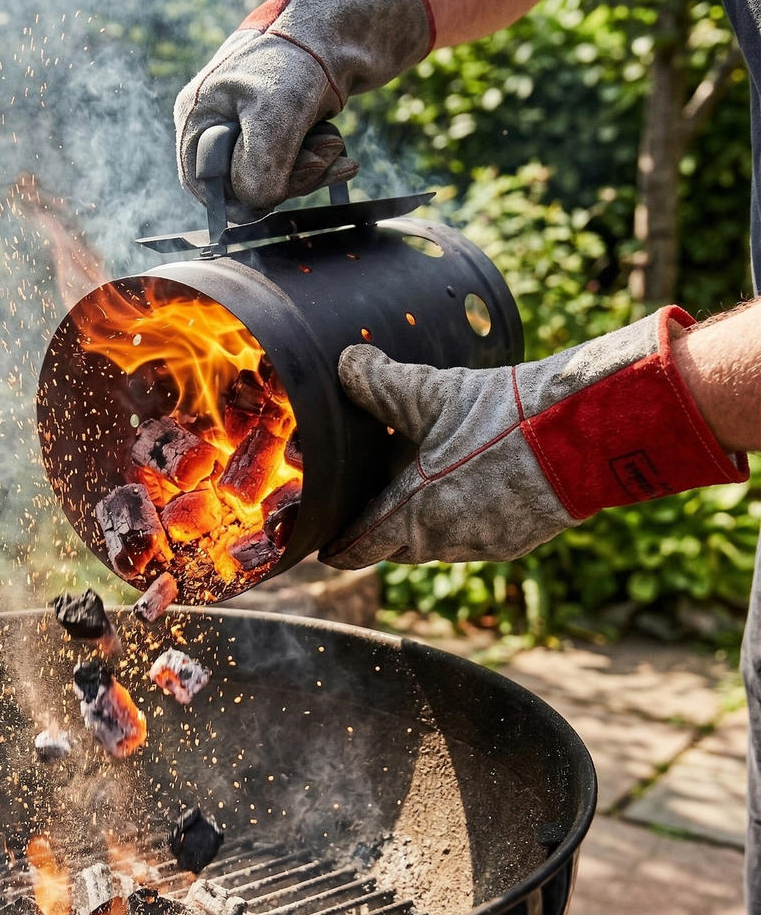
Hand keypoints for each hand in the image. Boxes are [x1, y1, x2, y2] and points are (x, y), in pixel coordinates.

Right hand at [173, 0, 432, 220]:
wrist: (345, 21)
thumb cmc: (299, 59)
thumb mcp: (274, 113)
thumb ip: (257, 166)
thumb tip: (257, 202)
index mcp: (198, 116)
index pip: (204, 184)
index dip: (240, 196)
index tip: (276, 190)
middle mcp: (218, 124)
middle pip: (243, 186)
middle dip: (288, 179)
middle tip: (322, 156)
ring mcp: (250, 127)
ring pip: (275, 181)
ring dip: (310, 170)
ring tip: (335, 142)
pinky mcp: (281, 130)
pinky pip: (296, 169)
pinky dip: (321, 165)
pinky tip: (343, 154)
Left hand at [322, 307, 747, 569]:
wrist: (589, 434)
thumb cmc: (507, 418)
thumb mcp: (433, 393)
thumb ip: (382, 382)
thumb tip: (347, 362)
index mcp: (415, 516)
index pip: (362, 547)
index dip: (340, 549)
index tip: (326, 552)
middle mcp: (446, 541)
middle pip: (398, 546)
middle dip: (380, 532)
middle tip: (366, 514)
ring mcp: (486, 544)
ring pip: (438, 543)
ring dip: (423, 523)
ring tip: (415, 494)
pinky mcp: (521, 538)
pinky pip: (475, 535)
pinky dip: (461, 518)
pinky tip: (466, 488)